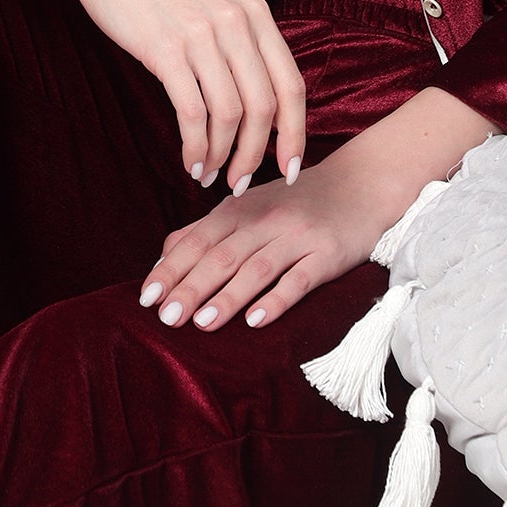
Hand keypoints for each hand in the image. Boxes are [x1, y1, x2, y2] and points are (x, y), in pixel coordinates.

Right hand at [60, 0, 305, 194]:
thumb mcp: (217, 5)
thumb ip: (242, 44)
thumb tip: (259, 108)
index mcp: (256, 15)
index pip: (292, 86)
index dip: (295, 135)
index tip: (289, 170)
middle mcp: (237, 24)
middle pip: (265, 108)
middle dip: (256, 156)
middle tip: (240, 183)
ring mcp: (202, 36)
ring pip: (230, 115)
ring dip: (221, 156)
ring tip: (208, 175)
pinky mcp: (166, 49)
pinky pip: (192, 112)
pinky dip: (194, 146)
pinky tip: (189, 161)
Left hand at [137, 143, 412, 330]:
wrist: (360, 184)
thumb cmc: (296, 202)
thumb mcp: (249, 206)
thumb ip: (208, 229)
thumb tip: (164, 256)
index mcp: (240, 208)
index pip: (198, 240)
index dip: (171, 268)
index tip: (146, 297)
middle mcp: (266, 219)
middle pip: (222, 255)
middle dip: (191, 286)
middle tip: (165, 317)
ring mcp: (298, 236)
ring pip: (257, 268)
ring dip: (227, 296)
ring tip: (201, 323)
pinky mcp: (327, 255)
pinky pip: (300, 279)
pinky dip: (276, 299)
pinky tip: (256, 320)